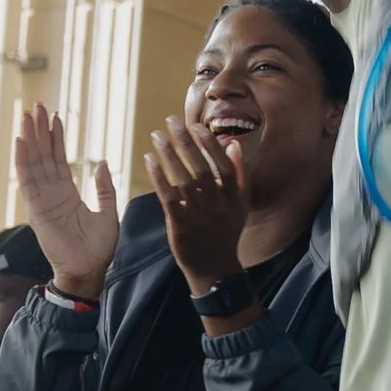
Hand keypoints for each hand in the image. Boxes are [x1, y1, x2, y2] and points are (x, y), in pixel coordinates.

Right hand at [13, 102, 118, 301]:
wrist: (88, 270)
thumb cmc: (98, 248)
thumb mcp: (108, 212)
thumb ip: (104, 188)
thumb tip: (102, 163)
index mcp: (67, 194)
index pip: (58, 160)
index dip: (55, 138)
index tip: (53, 117)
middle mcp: (52, 194)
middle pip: (43, 156)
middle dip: (40, 131)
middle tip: (36, 106)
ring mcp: (42, 200)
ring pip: (34, 163)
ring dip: (31, 139)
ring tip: (28, 116)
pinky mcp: (37, 209)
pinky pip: (28, 181)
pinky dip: (24, 161)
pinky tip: (21, 142)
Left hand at [145, 115, 251, 302]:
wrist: (215, 269)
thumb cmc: (226, 232)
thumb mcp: (241, 204)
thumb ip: (240, 174)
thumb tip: (234, 144)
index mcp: (233, 197)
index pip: (223, 164)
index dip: (209, 143)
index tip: (195, 126)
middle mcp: (217, 205)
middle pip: (201, 167)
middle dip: (185, 142)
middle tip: (170, 121)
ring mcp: (198, 216)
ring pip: (183, 179)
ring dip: (168, 155)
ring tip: (157, 136)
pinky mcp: (180, 225)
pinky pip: (168, 196)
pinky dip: (158, 176)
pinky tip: (149, 161)